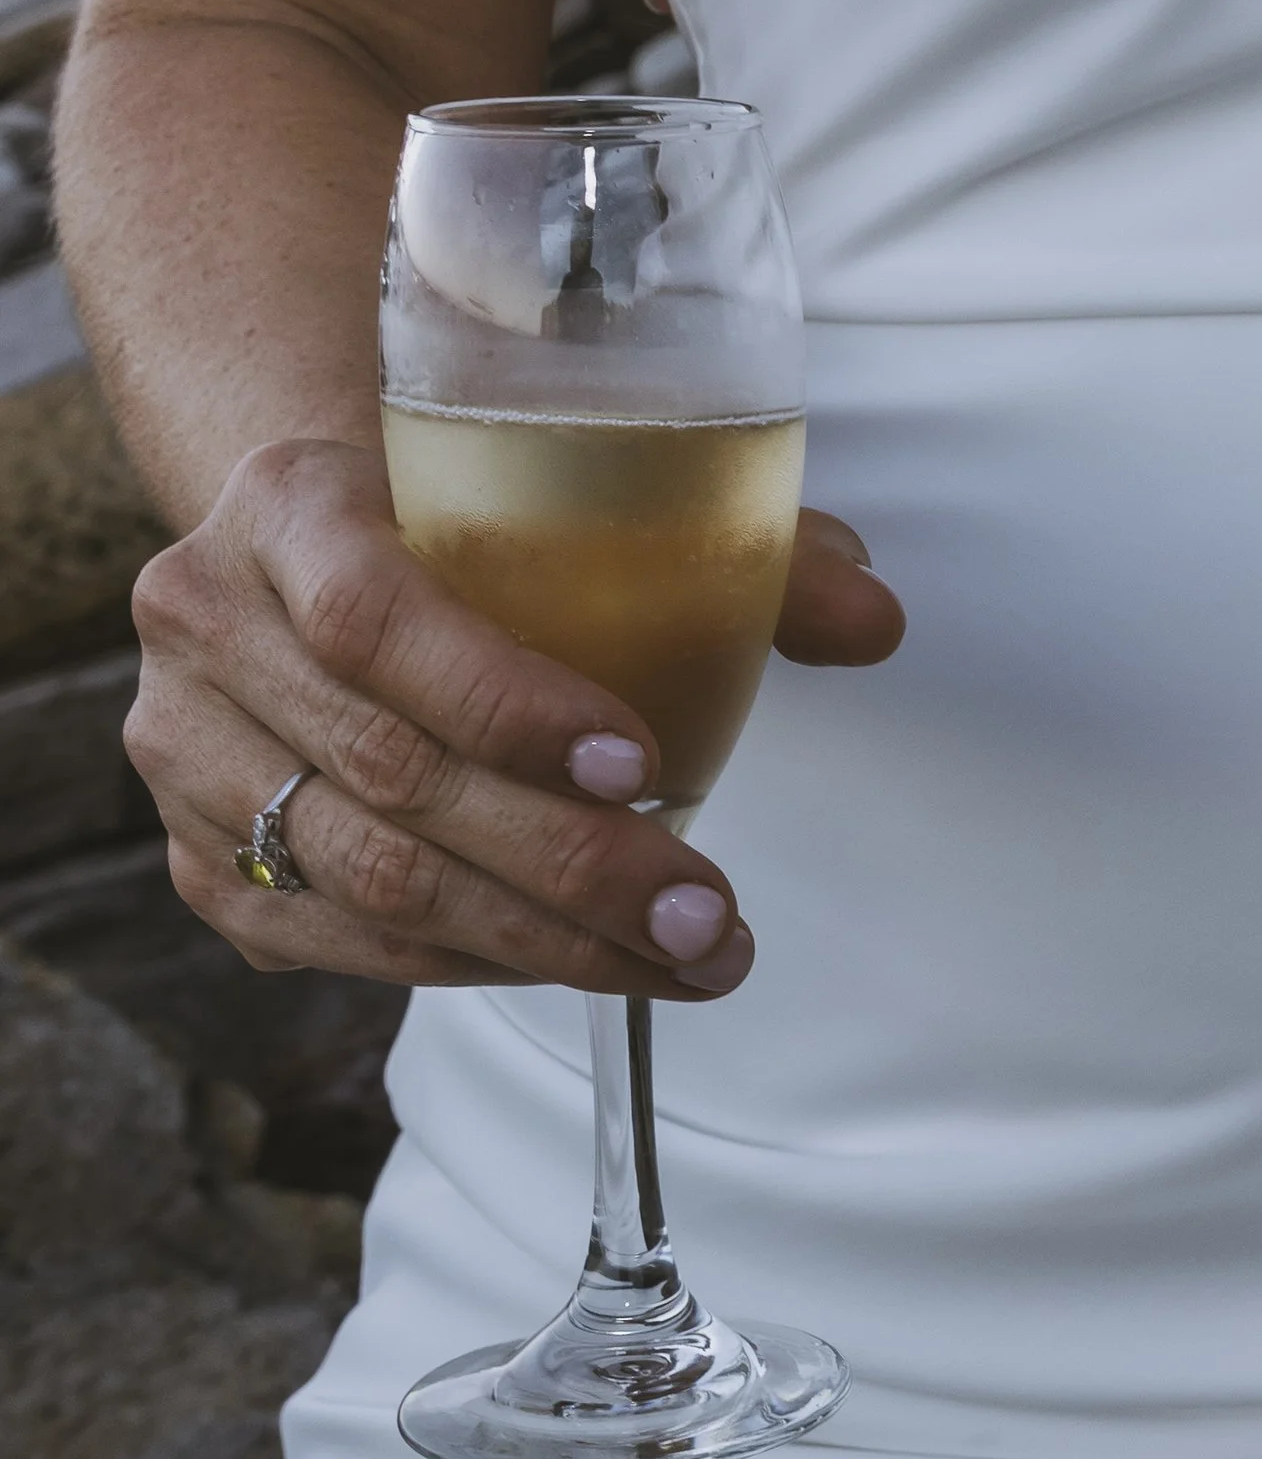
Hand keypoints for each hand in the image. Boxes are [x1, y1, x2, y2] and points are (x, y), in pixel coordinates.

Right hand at [127, 437, 904, 996]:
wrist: (314, 549)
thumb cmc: (467, 519)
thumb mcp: (583, 496)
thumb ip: (739, 548)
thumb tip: (879, 617)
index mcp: (287, 505)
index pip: (379, 618)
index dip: (509, 704)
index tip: (647, 765)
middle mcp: (206, 625)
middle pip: (393, 776)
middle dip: (572, 867)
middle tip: (711, 917)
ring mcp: (186, 755)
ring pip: (369, 880)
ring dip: (540, 942)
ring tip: (684, 958)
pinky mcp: (199, 862)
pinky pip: (343, 939)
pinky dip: (469, 961)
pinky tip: (578, 963)